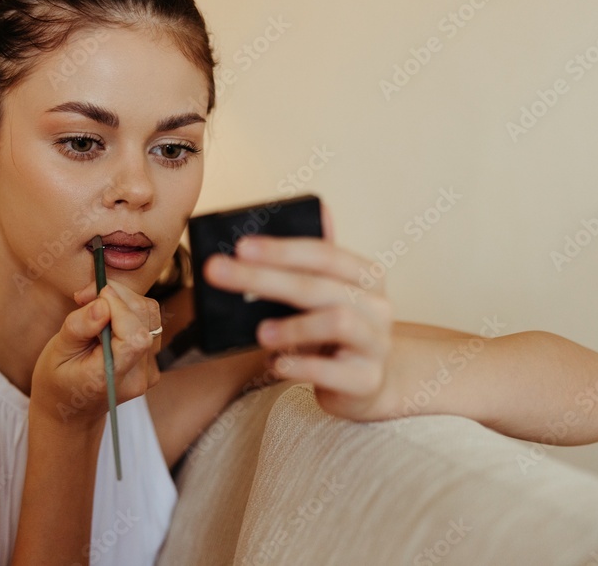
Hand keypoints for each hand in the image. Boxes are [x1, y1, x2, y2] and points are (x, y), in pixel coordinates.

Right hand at [30, 280, 162, 426]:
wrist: (71, 411)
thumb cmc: (58, 380)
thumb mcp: (56, 352)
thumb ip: (80, 328)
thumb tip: (103, 304)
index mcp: (110, 377)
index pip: (135, 337)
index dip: (119, 308)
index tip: (93, 297)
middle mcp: (137, 377)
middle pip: (145, 319)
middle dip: (118, 296)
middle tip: (84, 295)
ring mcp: (148, 372)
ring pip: (150, 316)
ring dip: (124, 300)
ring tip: (94, 305)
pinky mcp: (152, 362)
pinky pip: (149, 324)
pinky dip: (129, 311)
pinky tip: (106, 318)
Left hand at [202, 202, 395, 420]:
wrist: (364, 385)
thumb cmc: (335, 335)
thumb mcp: (326, 295)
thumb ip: (311, 262)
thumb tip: (309, 212)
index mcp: (365, 277)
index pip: (324, 254)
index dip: (281, 249)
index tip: (240, 247)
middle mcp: (378, 306)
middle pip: (318, 286)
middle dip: (264, 278)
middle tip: (219, 273)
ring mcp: (376, 344)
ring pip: (337, 322)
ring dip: (292, 326)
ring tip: (260, 333)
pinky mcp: (367, 380)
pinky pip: (331, 371)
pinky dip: (298, 366)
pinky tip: (274, 364)